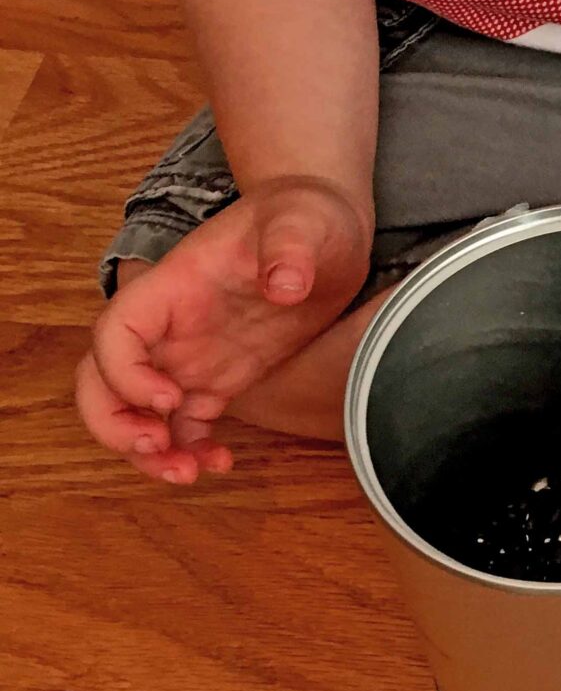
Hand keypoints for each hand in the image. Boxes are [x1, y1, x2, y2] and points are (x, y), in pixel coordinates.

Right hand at [76, 176, 373, 482]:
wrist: (326, 231)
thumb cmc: (303, 216)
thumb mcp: (303, 221)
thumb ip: (289, 247)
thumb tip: (286, 283)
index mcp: (174, 287)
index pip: (116, 333)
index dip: (125, 373)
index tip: (171, 398)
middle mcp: (171, 327)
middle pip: (103, 380)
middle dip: (114, 423)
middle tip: (155, 448)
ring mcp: (191, 355)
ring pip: (138, 413)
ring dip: (149, 451)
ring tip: (188, 474)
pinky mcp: (220, 378)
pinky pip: (185, 424)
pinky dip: (191, 450)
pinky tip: (221, 463)